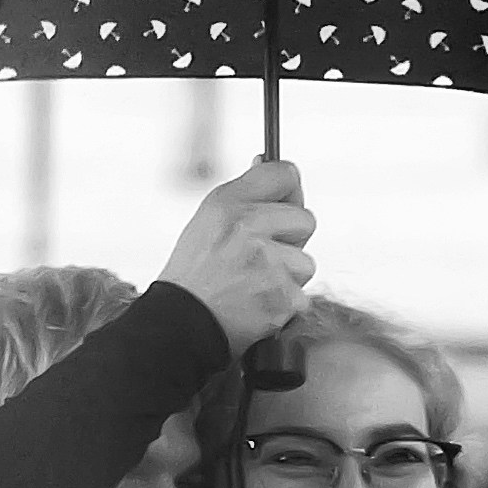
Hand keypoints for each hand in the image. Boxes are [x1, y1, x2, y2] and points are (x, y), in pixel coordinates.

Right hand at [159, 161, 315, 354]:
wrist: (181, 324)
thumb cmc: (196, 275)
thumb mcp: (208, 222)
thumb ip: (243, 195)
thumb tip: (267, 162)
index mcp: (227, 203)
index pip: (283, 173)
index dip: (290, 190)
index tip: (285, 202)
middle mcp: (247, 227)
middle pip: (305, 219)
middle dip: (291, 240)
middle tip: (262, 258)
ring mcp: (266, 262)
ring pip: (306, 262)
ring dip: (288, 276)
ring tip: (254, 285)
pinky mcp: (282, 296)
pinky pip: (302, 295)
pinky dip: (284, 304)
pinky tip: (257, 305)